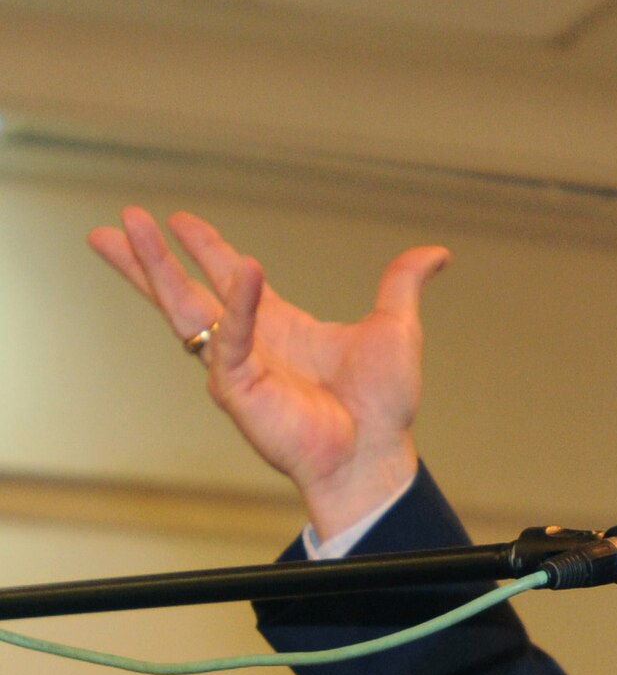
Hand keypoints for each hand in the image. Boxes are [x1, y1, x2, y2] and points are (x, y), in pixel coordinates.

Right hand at [87, 208, 444, 539]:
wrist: (376, 454)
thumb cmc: (383, 405)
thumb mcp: (395, 328)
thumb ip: (403, 284)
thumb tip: (437, 254)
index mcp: (280, 327)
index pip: (232, 279)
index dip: (207, 248)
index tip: (180, 220)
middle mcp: (251, 344)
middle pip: (185, 292)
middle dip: (151, 258)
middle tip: (122, 221)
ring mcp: (238, 367)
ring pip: (184, 310)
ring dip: (154, 270)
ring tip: (123, 232)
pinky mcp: (239, 390)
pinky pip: (231, 340)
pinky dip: (239, 306)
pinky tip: (245, 269)